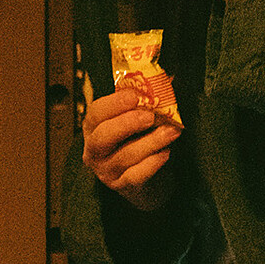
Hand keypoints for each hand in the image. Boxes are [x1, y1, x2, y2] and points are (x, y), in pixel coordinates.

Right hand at [81, 86, 179, 209]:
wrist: (148, 183)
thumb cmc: (140, 143)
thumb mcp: (138, 121)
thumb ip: (145, 102)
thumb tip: (168, 76)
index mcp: (94, 129)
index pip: (95, 114)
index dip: (113, 104)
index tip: (134, 96)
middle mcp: (94, 151)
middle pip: (102, 137)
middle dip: (126, 124)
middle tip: (149, 116)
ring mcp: (107, 172)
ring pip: (124, 156)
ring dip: (150, 142)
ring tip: (170, 132)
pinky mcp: (123, 187)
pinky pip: (136, 175)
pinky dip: (152, 164)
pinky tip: (166, 154)